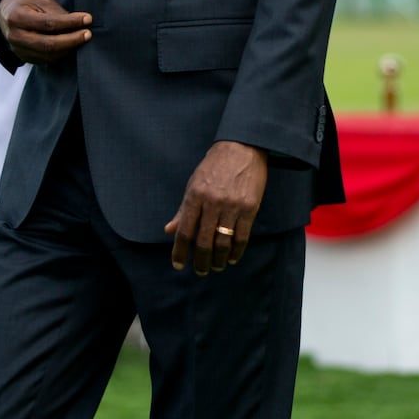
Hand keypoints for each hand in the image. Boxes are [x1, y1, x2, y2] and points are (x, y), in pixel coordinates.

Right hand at [0, 0, 92, 63]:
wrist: (6, 13)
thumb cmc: (26, 3)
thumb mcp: (40, 0)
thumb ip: (57, 12)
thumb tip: (78, 23)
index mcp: (17, 17)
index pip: (48, 23)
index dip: (70, 22)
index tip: (87, 19)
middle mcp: (15, 36)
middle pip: (48, 44)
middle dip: (72, 40)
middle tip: (88, 34)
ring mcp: (17, 50)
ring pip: (48, 55)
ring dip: (68, 49)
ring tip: (82, 39)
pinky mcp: (23, 58)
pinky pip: (45, 60)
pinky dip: (61, 54)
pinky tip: (71, 46)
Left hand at [164, 141, 267, 275]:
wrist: (242, 148)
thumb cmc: (214, 166)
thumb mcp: (194, 184)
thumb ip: (183, 210)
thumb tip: (169, 230)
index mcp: (195, 197)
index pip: (184, 231)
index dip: (180, 251)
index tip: (178, 265)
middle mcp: (212, 203)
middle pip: (203, 242)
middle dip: (201, 261)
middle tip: (200, 271)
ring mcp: (232, 206)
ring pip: (223, 242)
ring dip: (219, 259)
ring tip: (217, 266)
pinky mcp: (250, 208)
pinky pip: (242, 236)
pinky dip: (237, 251)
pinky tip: (233, 257)